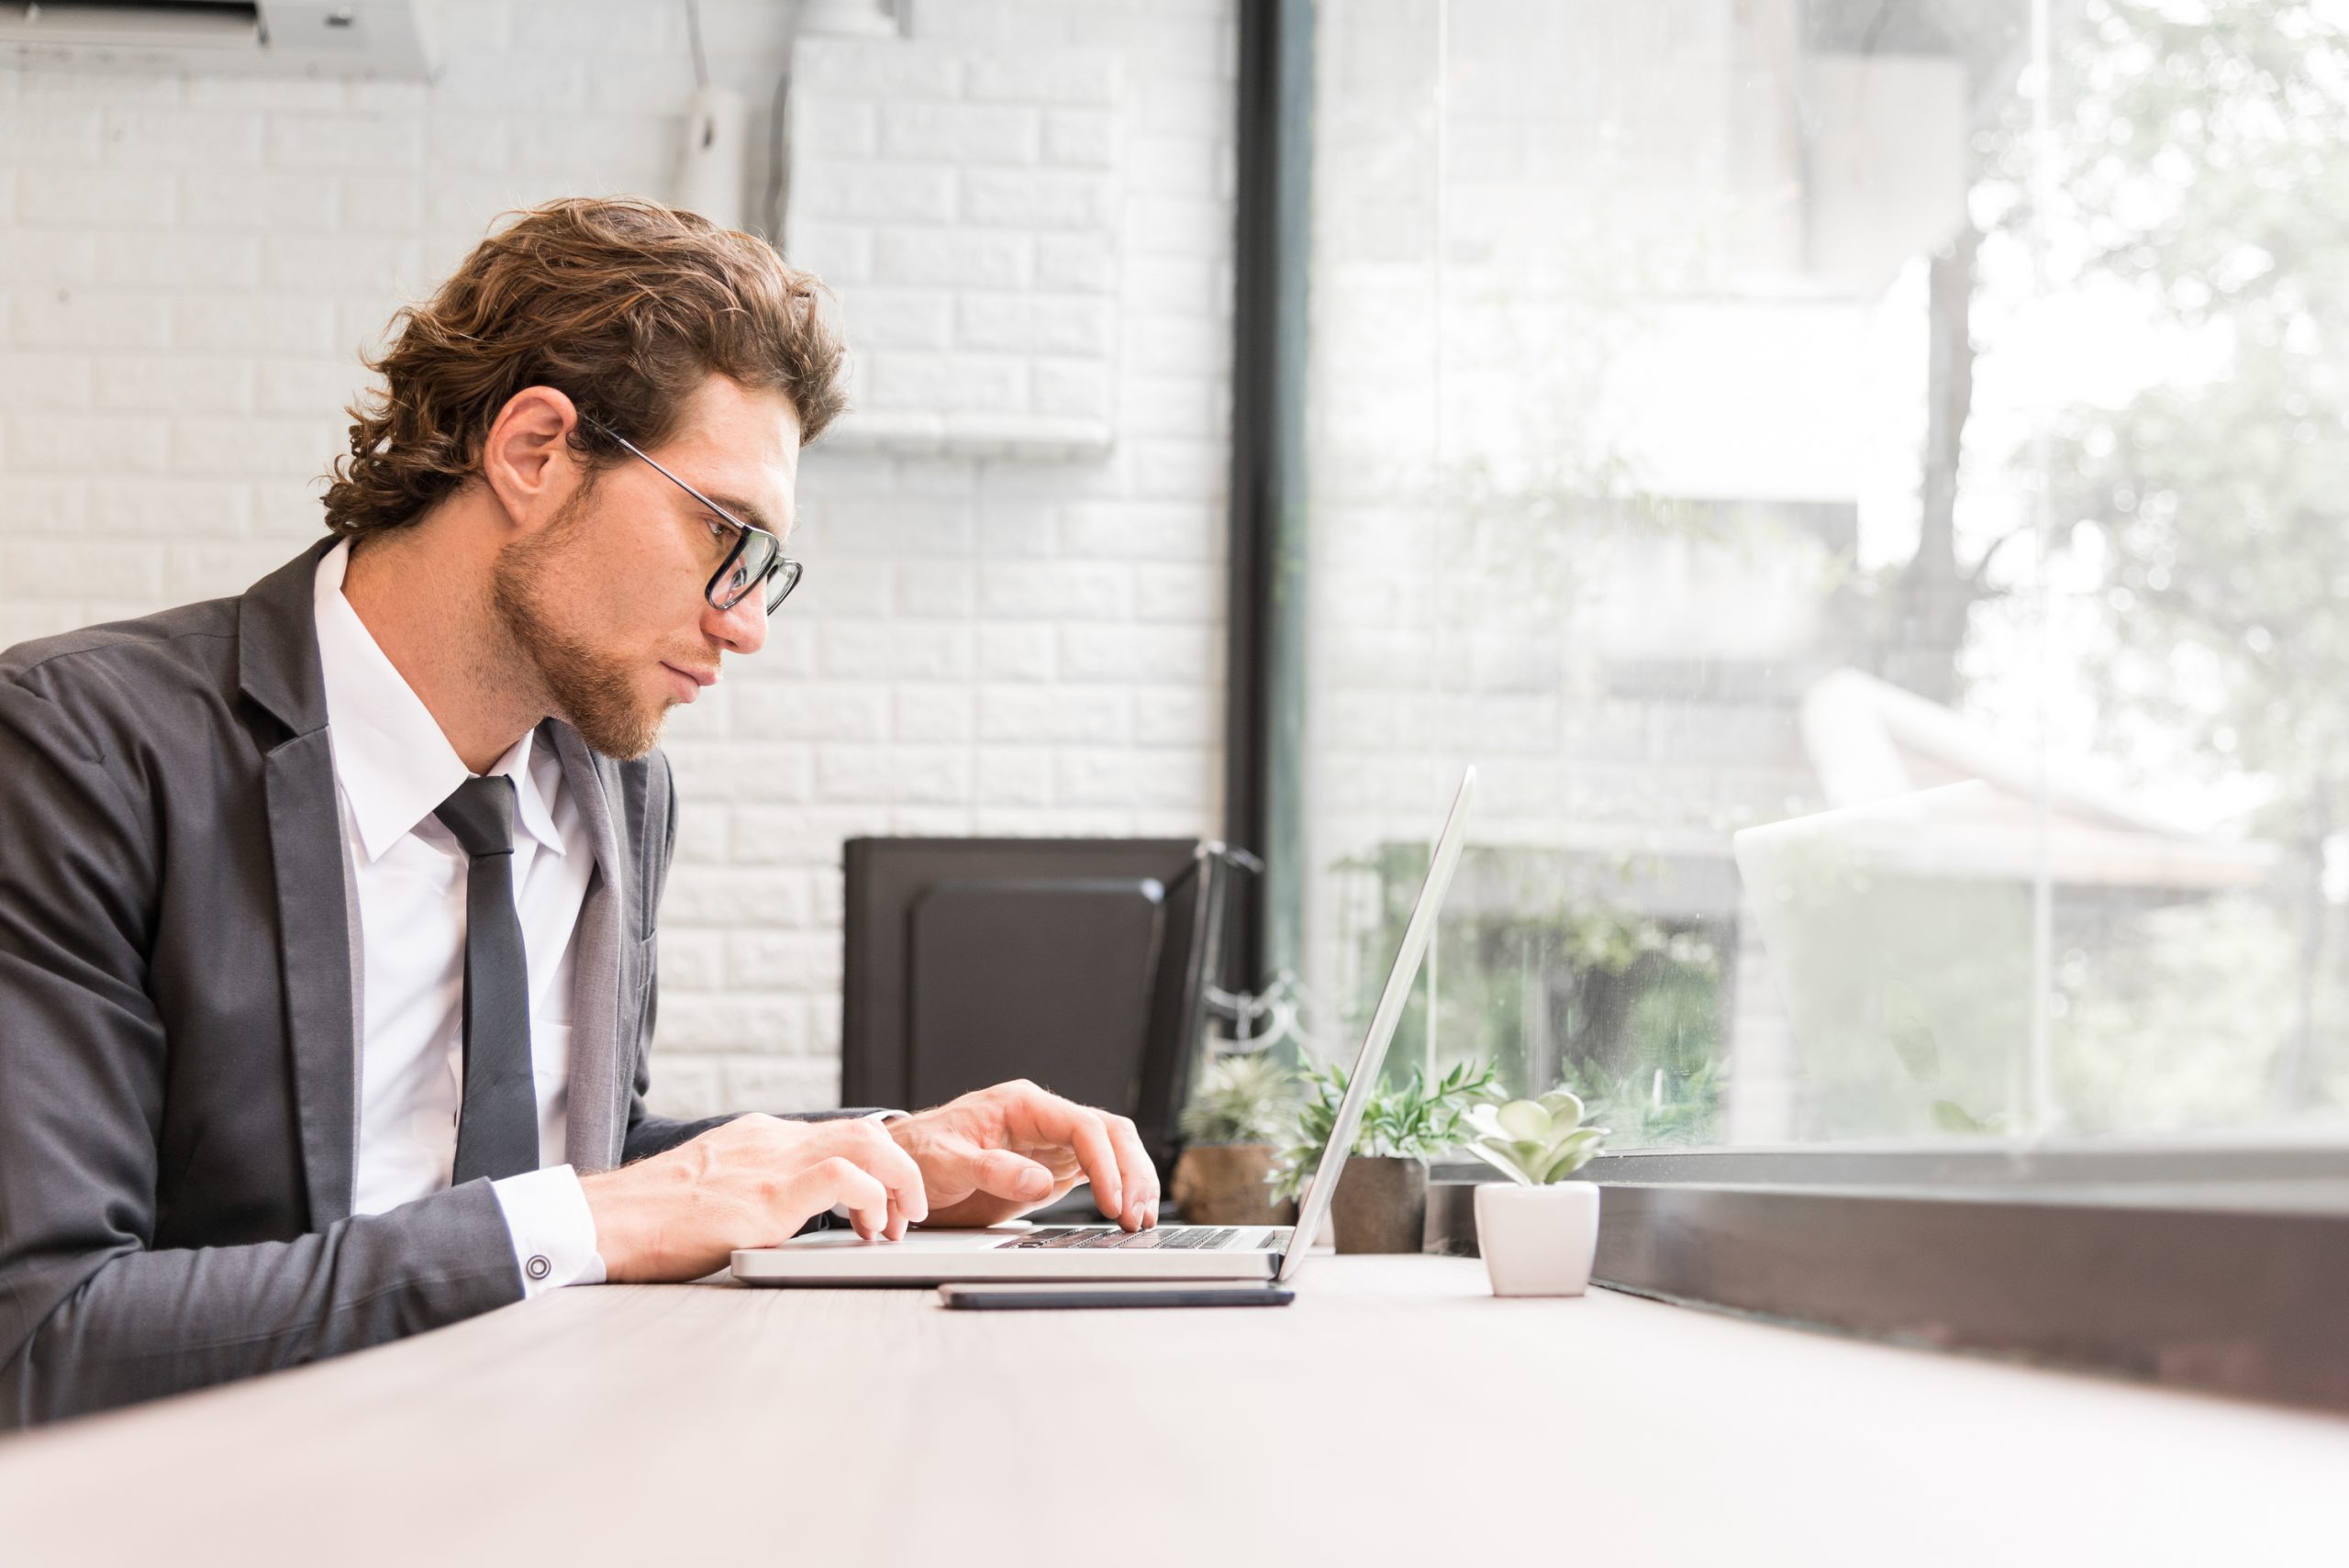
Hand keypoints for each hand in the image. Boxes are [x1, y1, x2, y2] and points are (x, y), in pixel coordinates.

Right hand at [580, 1114, 927, 1281]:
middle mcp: (771, 1140)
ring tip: (895, 1226)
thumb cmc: (649, 1219)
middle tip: (904, 1216)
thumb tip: (785, 1213)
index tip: (883, 1203)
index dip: (876, 1165)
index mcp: (759, 1136)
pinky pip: (841, 1177)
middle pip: (867, 1131)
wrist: (603, 1222)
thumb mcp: (713, 1187)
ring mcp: (770, 1164)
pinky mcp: (766, 1198)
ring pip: (867, 1143)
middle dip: (901, 1170)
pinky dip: (870, 1198)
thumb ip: (753, 1187)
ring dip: (898, 1183)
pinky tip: (866, 1230)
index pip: (838, 1133)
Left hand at [889, 1080, 1159, 1231]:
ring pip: (1111, 1151)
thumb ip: (993, 1170)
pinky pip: (1097, 1171)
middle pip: (1109, 1134)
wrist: (904, 1165)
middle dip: (1131, 1172)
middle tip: (1134, 1216)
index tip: (1111, 1200)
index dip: (1105, 1163)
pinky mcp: (1052, 1167)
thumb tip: (1041, 1183)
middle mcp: (1045, 1119)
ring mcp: (1051, 1143)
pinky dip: (1116, 1191)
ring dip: (1131, 1182)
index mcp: (1023, 1105)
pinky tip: (1124, 1215)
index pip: (1083, 1125)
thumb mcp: (947, 1162)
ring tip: (1137, 1220)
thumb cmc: (920, 1154)